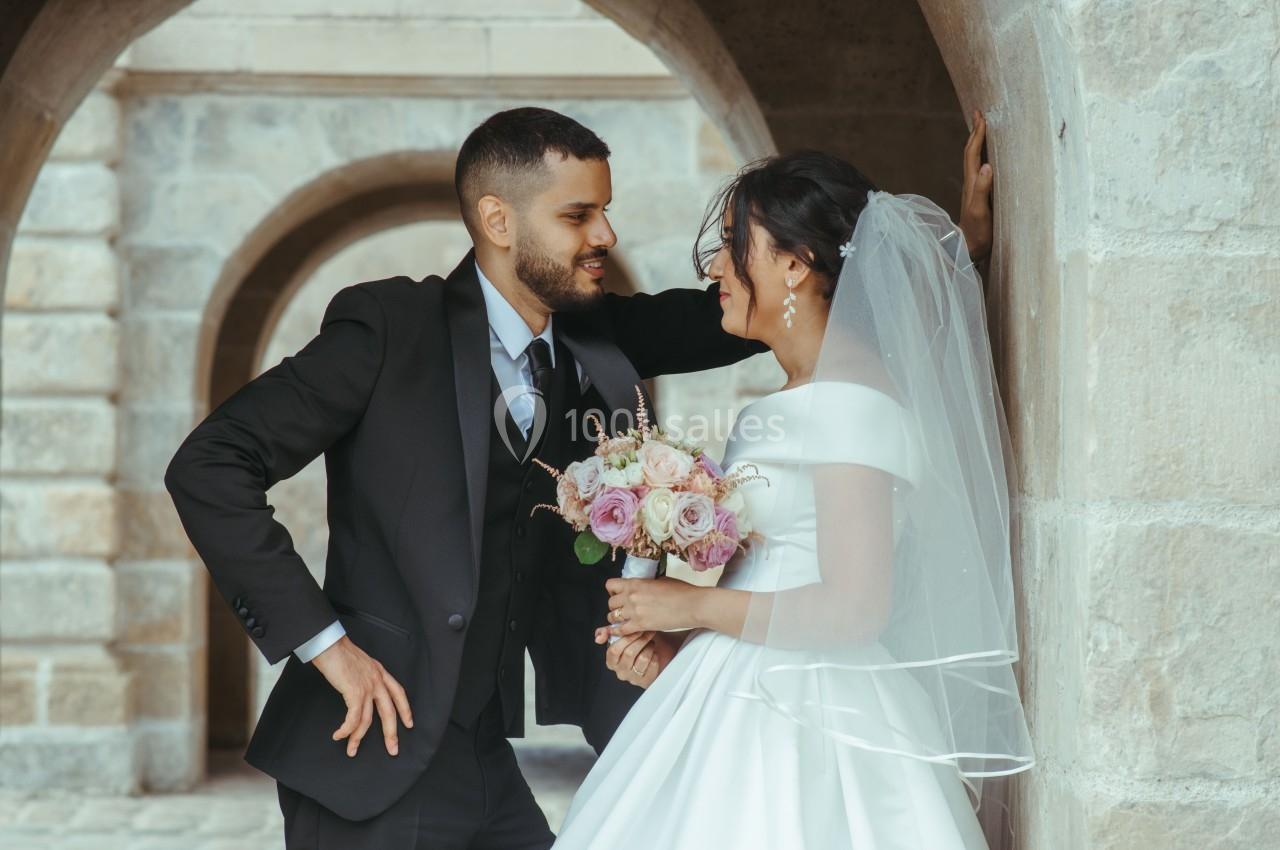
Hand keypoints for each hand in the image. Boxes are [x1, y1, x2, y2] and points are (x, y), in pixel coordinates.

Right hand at [311, 635, 412, 757]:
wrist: (329, 644)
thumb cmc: (338, 651)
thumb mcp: (359, 663)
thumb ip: (363, 675)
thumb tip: (358, 689)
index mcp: (379, 672)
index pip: (399, 693)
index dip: (405, 709)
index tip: (409, 723)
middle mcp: (377, 680)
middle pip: (389, 711)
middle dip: (391, 733)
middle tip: (393, 749)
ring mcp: (367, 687)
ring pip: (368, 720)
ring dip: (358, 737)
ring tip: (352, 749)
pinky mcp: (354, 692)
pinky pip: (353, 718)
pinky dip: (346, 730)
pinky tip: (340, 735)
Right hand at [593, 628, 680, 687]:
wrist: (657, 656)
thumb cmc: (637, 646)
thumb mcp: (622, 637)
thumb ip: (608, 633)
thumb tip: (598, 637)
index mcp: (611, 661)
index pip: (614, 650)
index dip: (626, 637)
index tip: (635, 628)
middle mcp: (621, 672)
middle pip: (629, 653)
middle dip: (640, 639)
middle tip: (647, 630)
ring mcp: (633, 678)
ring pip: (642, 657)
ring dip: (649, 646)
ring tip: (650, 642)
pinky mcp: (646, 681)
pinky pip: (652, 663)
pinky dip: (655, 654)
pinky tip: (654, 652)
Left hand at [605, 576, 702, 636]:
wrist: (692, 605)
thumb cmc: (681, 591)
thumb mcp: (661, 580)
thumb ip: (646, 584)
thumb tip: (642, 587)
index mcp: (636, 583)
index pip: (610, 585)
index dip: (613, 590)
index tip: (618, 594)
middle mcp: (631, 596)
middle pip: (610, 603)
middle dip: (615, 606)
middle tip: (622, 609)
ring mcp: (634, 611)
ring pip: (612, 617)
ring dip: (616, 619)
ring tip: (623, 620)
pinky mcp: (641, 625)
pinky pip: (620, 630)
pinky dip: (618, 632)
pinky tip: (620, 632)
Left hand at [958, 109, 993, 260]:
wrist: (968, 250)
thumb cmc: (976, 234)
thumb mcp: (979, 211)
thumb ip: (982, 189)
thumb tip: (986, 165)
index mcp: (971, 184)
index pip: (972, 154)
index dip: (977, 135)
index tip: (981, 117)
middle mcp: (970, 184)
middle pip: (970, 154)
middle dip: (975, 133)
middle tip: (979, 114)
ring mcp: (973, 190)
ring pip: (973, 161)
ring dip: (977, 143)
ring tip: (982, 130)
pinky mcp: (979, 197)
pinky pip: (979, 171)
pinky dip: (982, 158)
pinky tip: (988, 159)